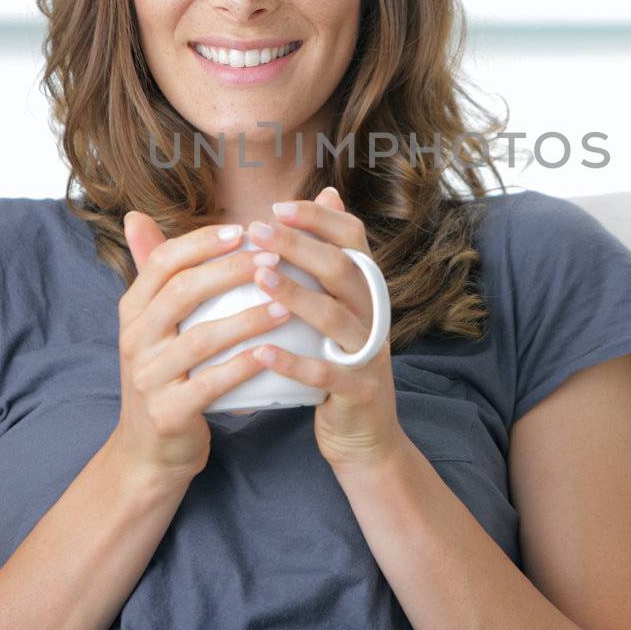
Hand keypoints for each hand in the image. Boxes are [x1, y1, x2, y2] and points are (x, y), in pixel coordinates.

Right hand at [111, 212, 288, 486]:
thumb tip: (137, 214)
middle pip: (182, 293)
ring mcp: (149, 377)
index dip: (203, 243)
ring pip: (200, 339)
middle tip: (273, 258)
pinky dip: (242, 367)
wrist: (151, 450)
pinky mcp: (168, 413)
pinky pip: (209, 384)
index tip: (245, 229)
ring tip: (284, 305)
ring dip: (246, 318)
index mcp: (133, 310)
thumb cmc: (167, 374)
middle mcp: (135, 340)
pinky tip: (272, 354)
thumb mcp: (152, 323)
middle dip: (230, 271)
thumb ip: (154, 272)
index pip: (162, 262)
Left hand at [245, 186, 407, 472]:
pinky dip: (295, 362)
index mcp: (366, 290)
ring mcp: (371, 353)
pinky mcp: (360, 391)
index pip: (352, 238)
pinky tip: (262, 352)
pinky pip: (328, 374)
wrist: (364, 436)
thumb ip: (331, 254)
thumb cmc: (336, 362)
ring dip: (297, 295)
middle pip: (343, 269)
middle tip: (256, 230)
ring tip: (259, 276)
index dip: (318, 218)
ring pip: (337, 317)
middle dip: (300, 245)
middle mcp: (374, 314)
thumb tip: (329, 193)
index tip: (275, 205)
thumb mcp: (338, 305)